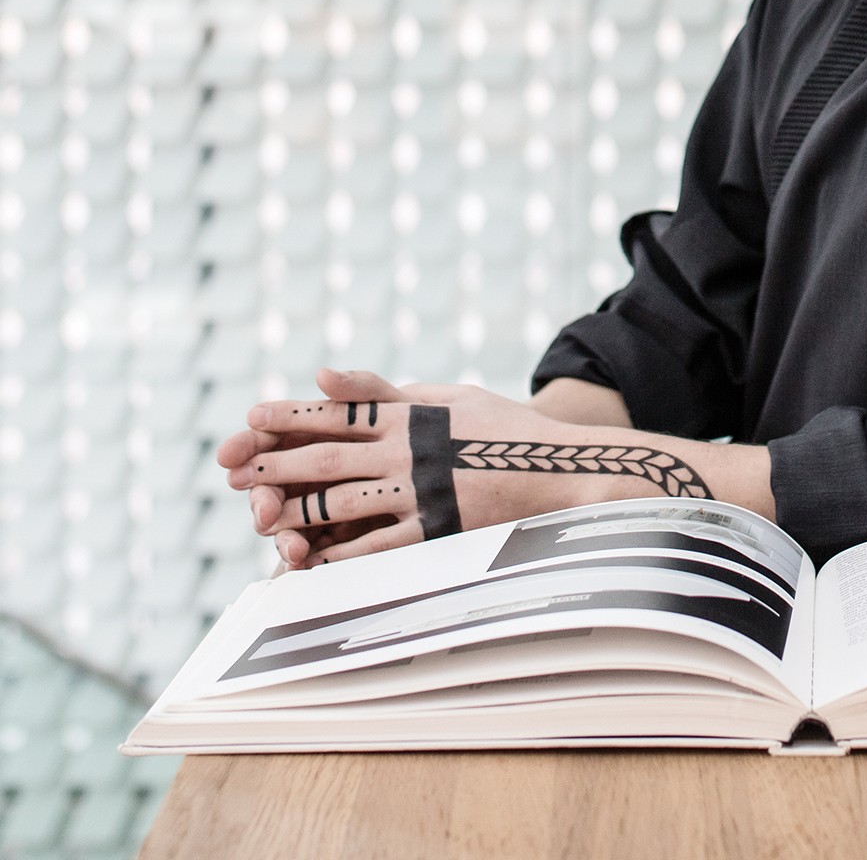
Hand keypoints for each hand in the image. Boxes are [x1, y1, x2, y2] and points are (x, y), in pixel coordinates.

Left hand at [216, 368, 718, 567]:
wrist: (567, 471)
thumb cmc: (506, 429)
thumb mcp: (452, 395)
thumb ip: (390, 390)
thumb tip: (325, 372)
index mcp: (416, 412)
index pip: (340, 411)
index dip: (292, 415)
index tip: (251, 417)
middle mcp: (413, 449)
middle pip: (329, 454)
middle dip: (275, 461)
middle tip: (232, 467)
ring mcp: (423, 493)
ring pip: (342, 502)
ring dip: (293, 509)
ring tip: (256, 515)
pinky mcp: (437, 533)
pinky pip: (375, 549)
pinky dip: (336, 555)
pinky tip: (307, 561)